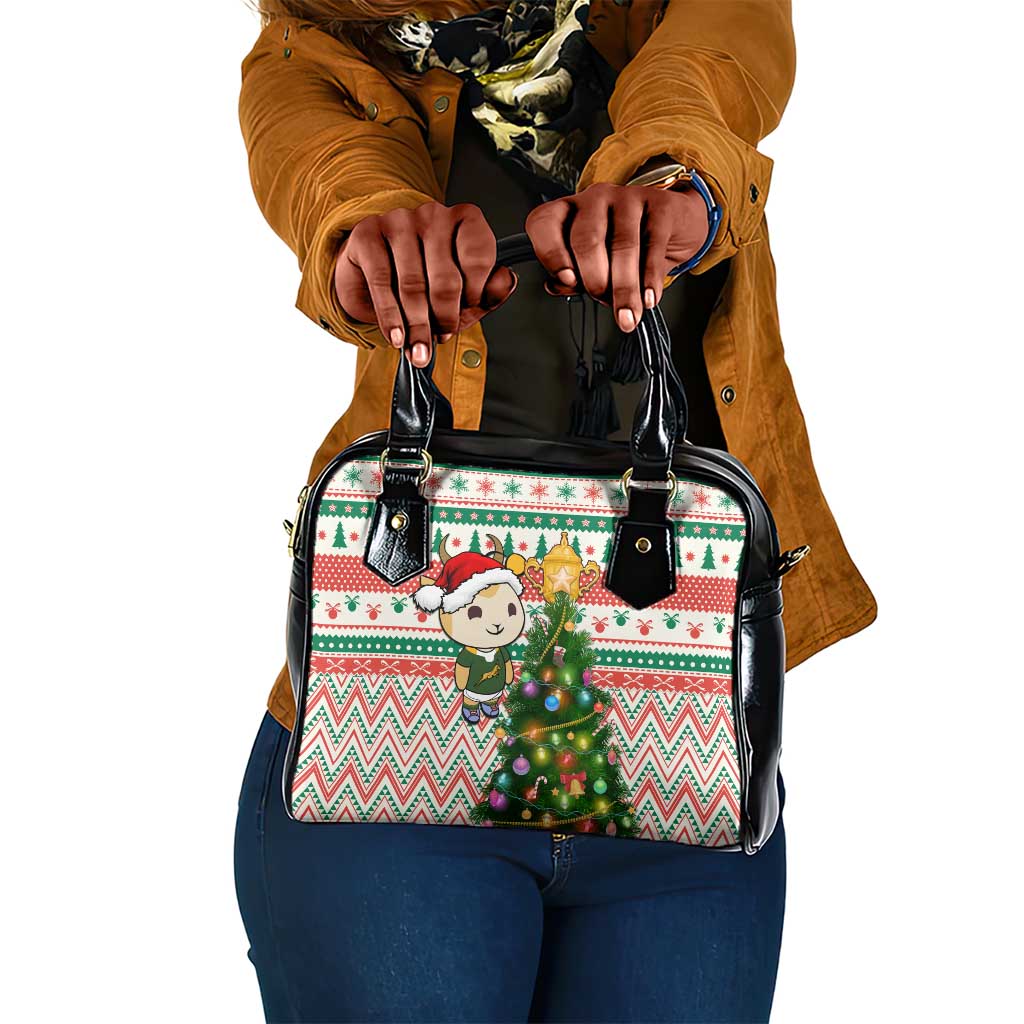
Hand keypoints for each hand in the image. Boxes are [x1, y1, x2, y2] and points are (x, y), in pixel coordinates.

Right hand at [334, 201, 517, 367]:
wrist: (371, 275)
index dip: (475, 294)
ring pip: (413, 284)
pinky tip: (396, 336)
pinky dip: (390, 317)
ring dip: (417, 325)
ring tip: (418, 348)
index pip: (478, 258)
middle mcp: (433, 214)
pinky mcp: (368, 233)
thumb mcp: (462, 294)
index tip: (467, 312)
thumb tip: (507, 281)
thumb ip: (489, 292)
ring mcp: (399, 220)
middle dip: (445, 317)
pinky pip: (382, 282)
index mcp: (465, 220)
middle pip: (446, 277)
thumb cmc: (423, 283)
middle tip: (441, 336)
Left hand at [524, 181, 709, 332]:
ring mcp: (628, 198)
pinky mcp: (660, 205)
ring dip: (625, 289)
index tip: (567, 280)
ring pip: (622, 246)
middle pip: (586, 239)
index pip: (544, 223)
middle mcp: (594, 199)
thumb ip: (575, 276)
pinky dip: (650, 279)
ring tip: (628, 315)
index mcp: (569, 211)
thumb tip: (558, 287)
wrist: (674, 223)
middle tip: (603, 300)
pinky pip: (653, 246)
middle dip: (594, 279)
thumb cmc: (627, 243)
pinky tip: (649, 298)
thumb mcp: (596, 261)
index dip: (551, 253)